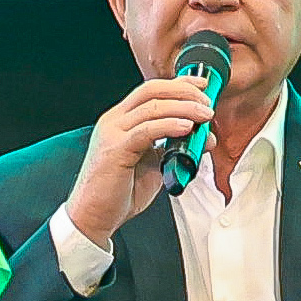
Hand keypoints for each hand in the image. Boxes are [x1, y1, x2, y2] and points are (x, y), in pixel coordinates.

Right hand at [62, 75, 216, 246]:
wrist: (93, 216)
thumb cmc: (118, 193)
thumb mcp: (154, 164)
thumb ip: (175, 148)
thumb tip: (203, 138)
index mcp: (121, 121)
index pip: (151, 91)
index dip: (179, 84)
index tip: (202, 86)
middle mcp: (114, 121)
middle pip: (152, 91)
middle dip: (184, 92)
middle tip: (206, 104)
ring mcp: (112, 133)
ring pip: (152, 107)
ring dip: (184, 108)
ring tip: (204, 116)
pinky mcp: (115, 149)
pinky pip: (146, 130)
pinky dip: (169, 126)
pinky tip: (186, 128)